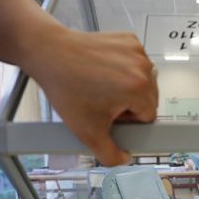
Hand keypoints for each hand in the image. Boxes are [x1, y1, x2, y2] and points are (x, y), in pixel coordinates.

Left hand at [24, 29, 158, 165]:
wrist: (49, 53)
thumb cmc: (66, 87)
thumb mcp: (87, 132)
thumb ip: (110, 155)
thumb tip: (124, 159)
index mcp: (139, 89)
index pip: (149, 117)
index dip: (129, 121)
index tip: (111, 116)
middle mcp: (143, 67)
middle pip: (149, 98)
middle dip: (129, 105)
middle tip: (103, 103)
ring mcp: (136, 50)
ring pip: (143, 81)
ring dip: (127, 87)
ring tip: (101, 86)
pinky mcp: (129, 39)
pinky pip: (136, 63)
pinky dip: (124, 69)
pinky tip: (104, 71)